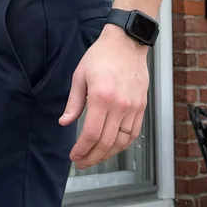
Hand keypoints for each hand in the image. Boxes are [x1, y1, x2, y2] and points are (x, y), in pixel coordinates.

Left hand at [59, 23, 149, 167]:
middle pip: (106, 142)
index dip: (82, 149)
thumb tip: (64, 122)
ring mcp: (133, 107)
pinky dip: (123, 144)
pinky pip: (133, 133)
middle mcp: (120, 105)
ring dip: (107, 154)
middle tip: (82, 162)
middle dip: (92, 156)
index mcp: (101, 97)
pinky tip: (112, 147)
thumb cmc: (101, 56)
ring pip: (122, 141)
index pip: (92, 133)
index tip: (74, 156)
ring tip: (95, 157)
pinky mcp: (141, 107)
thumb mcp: (80, 75)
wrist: (126, 43)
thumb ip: (73, 102)